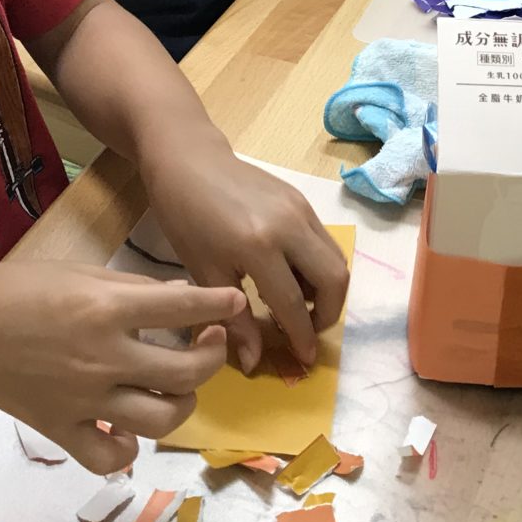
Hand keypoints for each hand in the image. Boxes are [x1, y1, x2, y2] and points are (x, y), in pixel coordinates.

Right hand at [0, 263, 241, 474]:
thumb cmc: (18, 290)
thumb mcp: (82, 273)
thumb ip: (134, 289)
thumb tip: (182, 296)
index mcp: (108, 310)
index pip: (183, 306)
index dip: (219, 304)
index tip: (235, 303)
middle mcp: (105, 358)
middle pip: (186, 371)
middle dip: (211, 356)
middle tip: (208, 341)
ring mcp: (87, 400)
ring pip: (162, 418)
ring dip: (182, 402)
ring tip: (178, 384)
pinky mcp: (65, 430)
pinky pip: (110, 457)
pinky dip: (127, 448)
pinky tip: (128, 427)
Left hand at [139, 142, 351, 373]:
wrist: (188, 159)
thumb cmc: (185, 217)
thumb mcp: (203, 272)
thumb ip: (234, 319)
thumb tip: (254, 362)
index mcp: (259, 246)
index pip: (293, 304)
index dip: (302, 337)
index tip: (303, 361)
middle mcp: (290, 226)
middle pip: (334, 280)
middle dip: (328, 314)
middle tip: (307, 331)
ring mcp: (301, 209)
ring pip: (336, 259)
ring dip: (326, 290)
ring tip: (298, 307)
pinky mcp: (302, 200)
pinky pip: (324, 242)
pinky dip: (318, 267)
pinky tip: (291, 278)